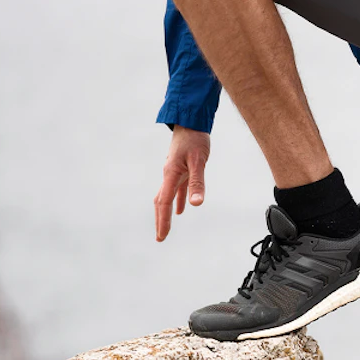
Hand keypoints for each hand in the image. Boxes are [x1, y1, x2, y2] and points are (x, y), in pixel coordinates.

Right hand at [154, 126, 210, 241]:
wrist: (191, 121)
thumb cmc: (195, 139)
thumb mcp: (199, 162)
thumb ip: (197, 183)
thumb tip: (196, 204)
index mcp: (170, 174)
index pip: (163, 203)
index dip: (163, 221)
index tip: (162, 236)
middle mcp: (169, 175)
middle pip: (161, 202)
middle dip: (161, 220)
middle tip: (160, 237)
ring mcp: (174, 172)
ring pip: (167, 196)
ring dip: (166, 212)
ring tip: (166, 227)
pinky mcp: (181, 168)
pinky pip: (177, 189)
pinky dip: (178, 200)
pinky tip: (182, 209)